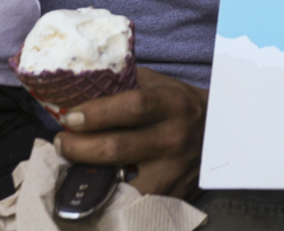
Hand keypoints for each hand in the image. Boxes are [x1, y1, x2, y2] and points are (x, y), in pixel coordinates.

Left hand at [56, 67, 206, 198]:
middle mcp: (173, 138)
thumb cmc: (181, 106)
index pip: (130, 107)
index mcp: (172, 104)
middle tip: (62, 143)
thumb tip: (80, 83)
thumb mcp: (161, 85)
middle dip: (78, 147)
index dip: (95, 113)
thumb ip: (126, 83)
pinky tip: (97, 186)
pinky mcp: (170, 196)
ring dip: (87, 176)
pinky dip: (108, 196)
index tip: (70, 117)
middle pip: (116, 148)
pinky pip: (130, 201)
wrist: (221, 135)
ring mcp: (172, 171)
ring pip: (119, 181)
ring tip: (72, 167)